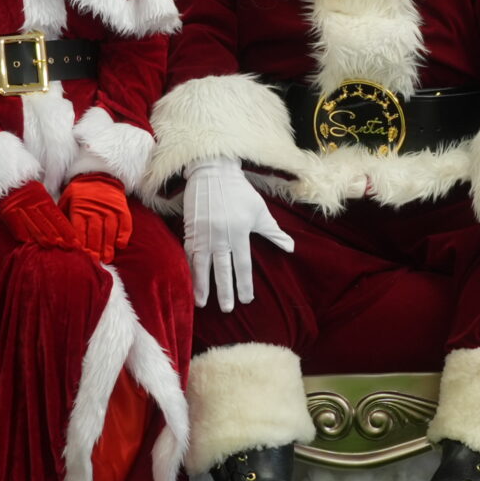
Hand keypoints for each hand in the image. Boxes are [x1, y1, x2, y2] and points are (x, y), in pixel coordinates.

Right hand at [0, 181, 78, 249]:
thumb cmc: (18, 190)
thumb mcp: (35, 195)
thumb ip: (45, 209)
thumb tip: (58, 226)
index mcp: (43, 199)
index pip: (58, 217)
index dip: (67, 230)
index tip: (76, 242)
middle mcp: (34, 202)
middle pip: (49, 221)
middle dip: (60, 235)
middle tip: (70, 247)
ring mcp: (21, 205)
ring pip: (34, 222)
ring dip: (43, 235)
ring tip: (52, 245)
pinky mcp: (6, 209)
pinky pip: (14, 220)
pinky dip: (20, 230)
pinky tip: (26, 241)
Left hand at [60, 173, 132, 262]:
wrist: (98, 174)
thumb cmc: (79, 192)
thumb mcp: (66, 199)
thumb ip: (62, 215)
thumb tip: (54, 235)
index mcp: (79, 208)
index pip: (79, 229)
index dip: (80, 244)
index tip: (80, 257)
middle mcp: (95, 209)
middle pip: (95, 232)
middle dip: (94, 249)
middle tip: (94, 263)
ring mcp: (110, 208)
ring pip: (110, 229)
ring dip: (108, 246)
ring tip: (107, 259)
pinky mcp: (122, 208)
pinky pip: (125, 222)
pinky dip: (124, 234)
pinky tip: (121, 245)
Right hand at [183, 159, 294, 312]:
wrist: (213, 172)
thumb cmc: (240, 192)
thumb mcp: (260, 211)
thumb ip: (274, 232)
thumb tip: (291, 248)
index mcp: (239, 232)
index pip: (242, 265)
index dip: (244, 284)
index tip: (246, 299)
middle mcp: (221, 236)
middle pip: (222, 269)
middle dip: (224, 291)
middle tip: (227, 309)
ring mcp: (203, 234)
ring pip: (201, 265)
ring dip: (201, 285)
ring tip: (202, 303)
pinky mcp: (190, 230)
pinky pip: (188, 254)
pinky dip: (188, 269)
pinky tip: (188, 282)